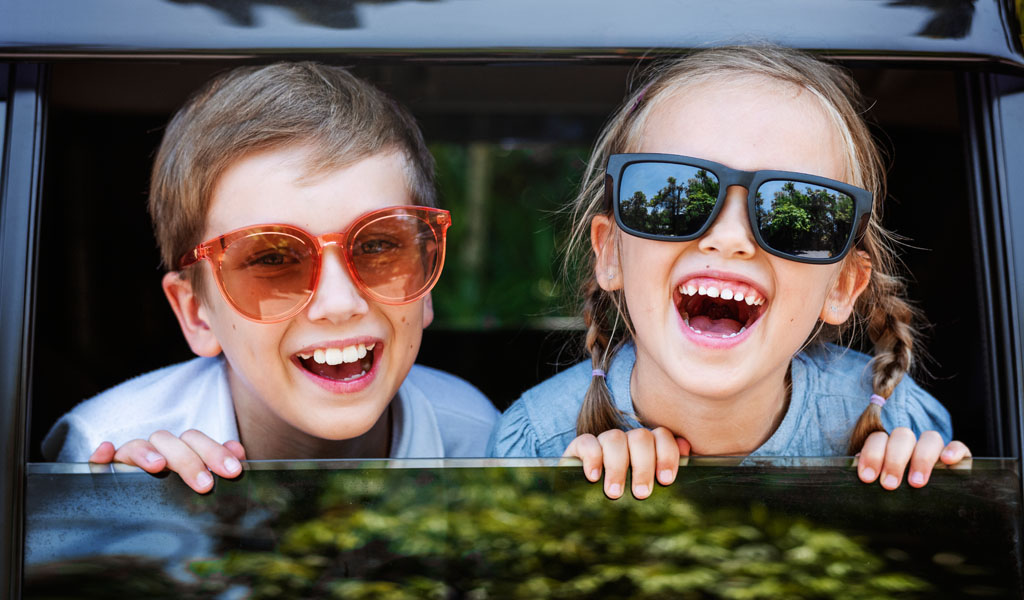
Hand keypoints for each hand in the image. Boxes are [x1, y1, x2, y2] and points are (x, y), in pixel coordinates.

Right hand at [89, 430, 246, 492]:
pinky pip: (100, 458)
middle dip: (190, 461)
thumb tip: (238, 453)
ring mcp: (132, 458)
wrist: (148, 511)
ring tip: (158, 466)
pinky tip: (104, 452)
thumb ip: (218, 465)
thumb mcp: (204, 479)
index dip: (216, 452)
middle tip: (205, 484)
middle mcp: (158, 450)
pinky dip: (101, 453)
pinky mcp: (108, 469)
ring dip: (147, 452)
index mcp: (182, 449)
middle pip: (171, 442)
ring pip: (138, 445)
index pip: (197, 441)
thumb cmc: (182, 492)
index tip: (233, 470)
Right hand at [562, 427, 690, 498]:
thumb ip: (667, 470)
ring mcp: (603, 442)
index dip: (667, 454)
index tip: (666, 480)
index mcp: (647, 447)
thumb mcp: (648, 488)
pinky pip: (587, 441)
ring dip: (618, 466)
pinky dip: (592, 458)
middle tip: (641, 494)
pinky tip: (593, 477)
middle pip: (641, 437)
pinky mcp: (579, 447)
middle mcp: (627, 440)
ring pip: (615, 438)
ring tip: (615, 493)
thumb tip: (687, 450)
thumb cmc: (625, 500)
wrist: (585, 510)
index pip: (662, 436)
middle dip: (643, 466)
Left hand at [856, 427, 970, 489]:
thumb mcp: (882, 487)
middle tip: (890, 485)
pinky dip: (954, 450)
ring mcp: (935, 448)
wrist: (929, 506)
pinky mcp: (958, 457)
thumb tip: (859, 478)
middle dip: (894, 460)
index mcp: (888, 446)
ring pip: (929, 438)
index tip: (867, 477)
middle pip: (902, 436)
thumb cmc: (896, 495)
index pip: (878, 438)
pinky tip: (947, 461)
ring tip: (916, 483)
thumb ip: (873, 479)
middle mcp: (911, 443)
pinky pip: (959, 445)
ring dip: (921, 458)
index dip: (871, 454)